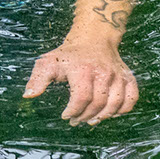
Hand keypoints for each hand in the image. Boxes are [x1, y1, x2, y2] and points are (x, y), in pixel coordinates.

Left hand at [22, 37, 138, 125]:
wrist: (92, 38)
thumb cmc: (68, 54)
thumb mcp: (48, 62)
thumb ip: (37, 79)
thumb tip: (28, 96)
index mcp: (82, 69)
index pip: (81, 98)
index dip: (73, 111)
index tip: (65, 116)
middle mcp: (103, 72)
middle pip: (98, 104)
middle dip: (85, 116)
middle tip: (76, 120)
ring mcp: (117, 75)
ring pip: (115, 104)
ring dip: (103, 116)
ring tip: (91, 120)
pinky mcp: (127, 77)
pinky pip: (131, 98)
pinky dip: (123, 110)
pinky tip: (111, 113)